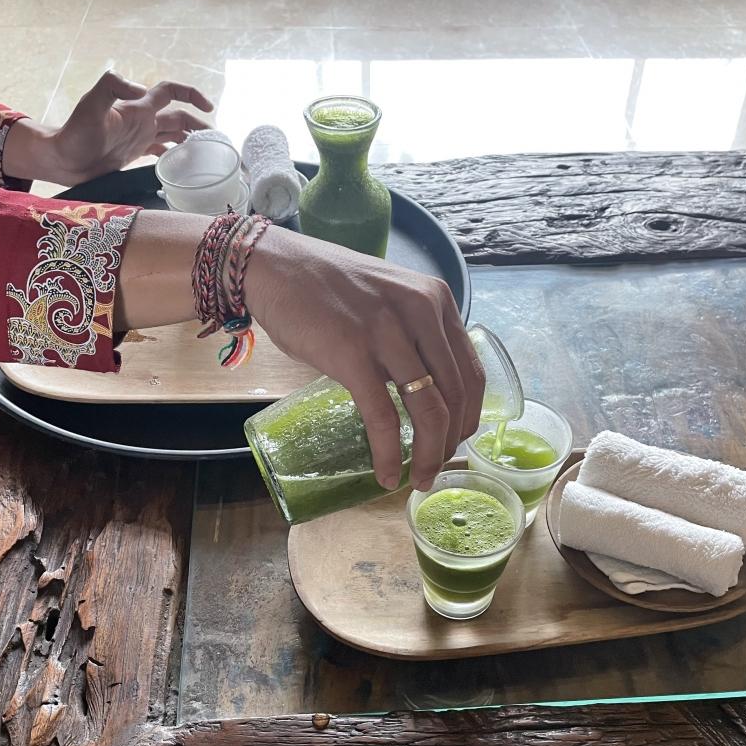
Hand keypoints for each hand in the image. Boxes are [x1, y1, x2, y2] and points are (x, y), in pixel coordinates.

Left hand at [7, 71, 213, 185]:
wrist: (63, 158)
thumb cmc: (76, 132)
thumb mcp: (91, 104)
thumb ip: (112, 86)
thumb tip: (141, 89)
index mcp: (138, 107)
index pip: (169, 92)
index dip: (190, 94)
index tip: (208, 106)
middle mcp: (143, 120)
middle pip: (178, 117)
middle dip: (198, 124)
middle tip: (216, 141)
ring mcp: (139, 138)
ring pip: (173, 135)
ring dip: (190, 140)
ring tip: (207, 154)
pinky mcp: (135, 155)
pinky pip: (162, 152)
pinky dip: (175, 156)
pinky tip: (183, 166)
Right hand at [245, 227, 484, 491]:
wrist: (273, 266)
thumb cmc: (324, 287)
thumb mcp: (388, 299)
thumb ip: (412, 333)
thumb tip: (422, 387)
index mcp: (435, 300)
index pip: (471, 370)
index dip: (469, 416)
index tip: (454, 441)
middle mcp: (421, 313)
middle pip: (456, 395)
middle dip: (450, 442)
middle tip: (435, 468)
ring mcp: (388, 333)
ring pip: (428, 410)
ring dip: (428, 454)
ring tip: (418, 478)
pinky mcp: (353, 355)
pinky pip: (383, 416)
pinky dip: (388, 453)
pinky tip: (386, 474)